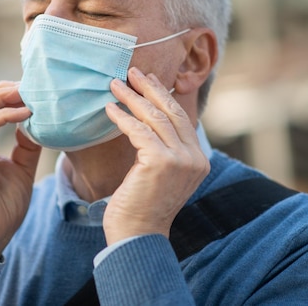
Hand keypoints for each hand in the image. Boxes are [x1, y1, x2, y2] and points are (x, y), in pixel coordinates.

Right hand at [0, 81, 40, 262]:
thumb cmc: (2, 208)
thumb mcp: (22, 170)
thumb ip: (27, 146)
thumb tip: (35, 123)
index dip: (8, 94)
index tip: (33, 90)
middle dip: (4, 88)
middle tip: (30, 85)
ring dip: (1, 94)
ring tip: (27, 92)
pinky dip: (3, 115)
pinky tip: (24, 114)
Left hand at [103, 67, 209, 244]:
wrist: (138, 236)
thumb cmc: (143, 206)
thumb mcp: (162, 175)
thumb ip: (164, 150)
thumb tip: (147, 121)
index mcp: (198, 159)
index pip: (181, 119)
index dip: (164, 96)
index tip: (148, 80)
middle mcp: (194, 157)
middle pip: (171, 112)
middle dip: (150, 88)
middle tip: (132, 71)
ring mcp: (180, 159)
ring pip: (155, 118)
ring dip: (132, 98)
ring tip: (114, 85)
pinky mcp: (160, 162)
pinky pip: (138, 130)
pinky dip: (122, 117)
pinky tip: (109, 109)